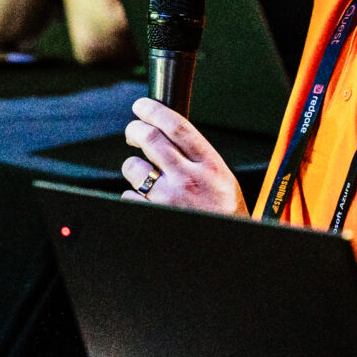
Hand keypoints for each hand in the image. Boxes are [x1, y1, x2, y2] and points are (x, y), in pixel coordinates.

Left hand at [122, 97, 246, 212]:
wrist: (228, 250)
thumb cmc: (223, 215)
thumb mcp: (221, 179)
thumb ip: (196, 157)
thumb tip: (166, 135)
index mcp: (210, 165)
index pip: (177, 126)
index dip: (154, 110)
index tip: (142, 106)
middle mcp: (188, 179)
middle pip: (150, 139)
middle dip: (135, 129)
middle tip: (133, 132)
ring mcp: (168, 199)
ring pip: (133, 167)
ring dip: (133, 167)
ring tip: (145, 176)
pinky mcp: (152, 216)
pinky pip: (129, 196)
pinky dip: (133, 196)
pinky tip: (148, 202)